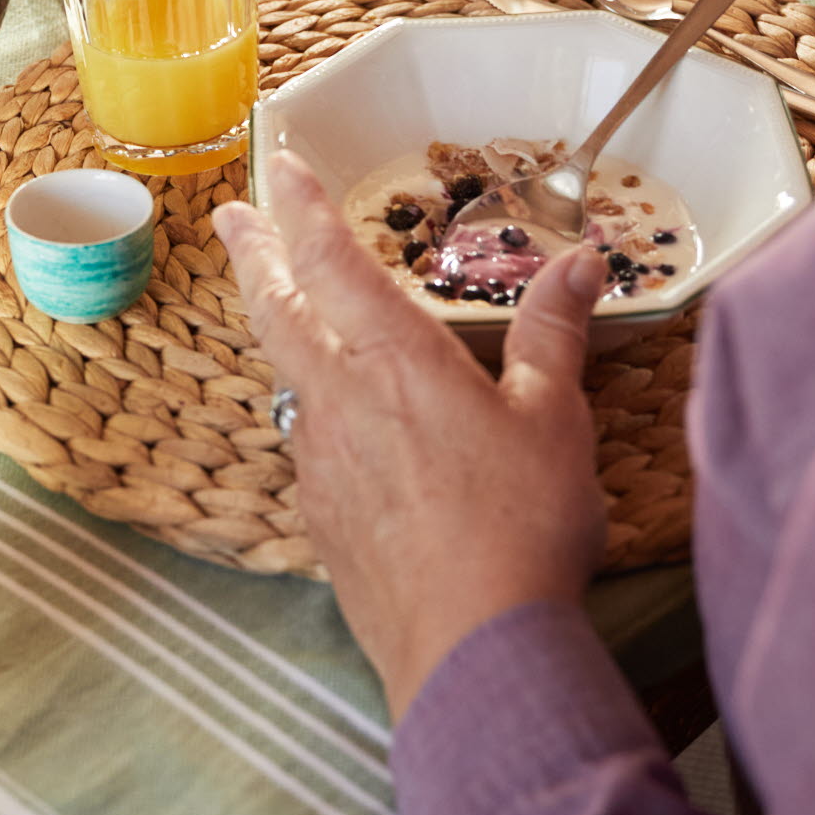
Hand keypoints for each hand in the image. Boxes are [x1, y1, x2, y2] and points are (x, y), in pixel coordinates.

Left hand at [216, 155, 608, 717]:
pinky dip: (310, 406)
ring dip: (277, 327)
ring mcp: (321, 462)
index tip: (279, 165)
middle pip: (278, 308)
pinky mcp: (321, 518)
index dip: (301, 206)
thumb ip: (552, 333)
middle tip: (233, 218)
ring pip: (285, 374)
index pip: (332, 260)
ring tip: (280, 305)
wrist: (474, 650)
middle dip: (255, 254)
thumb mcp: (554, 418)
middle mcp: (342, 400)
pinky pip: (306, 440)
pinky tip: (333, 418)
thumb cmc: (522, 526)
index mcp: (396, 360)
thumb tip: (580, 263)